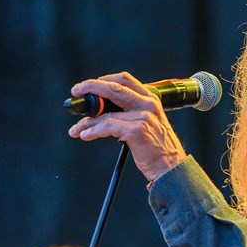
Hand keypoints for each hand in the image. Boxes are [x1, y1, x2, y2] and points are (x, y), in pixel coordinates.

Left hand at [67, 72, 187, 181]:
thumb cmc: (158, 148)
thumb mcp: (149, 122)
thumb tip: (102, 110)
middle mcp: (147, 104)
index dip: (104, 79)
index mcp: (150, 99)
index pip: (125, 79)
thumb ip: (130, 112)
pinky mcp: (136, 131)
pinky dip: (93, 131)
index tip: (89, 85)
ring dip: (86, 121)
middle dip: (90, 87)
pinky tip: (86, 135)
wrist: (170, 167)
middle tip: (76, 92)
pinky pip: (107, 127)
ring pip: (106, 112)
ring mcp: (142, 117)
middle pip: (113, 87)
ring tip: (77, 129)